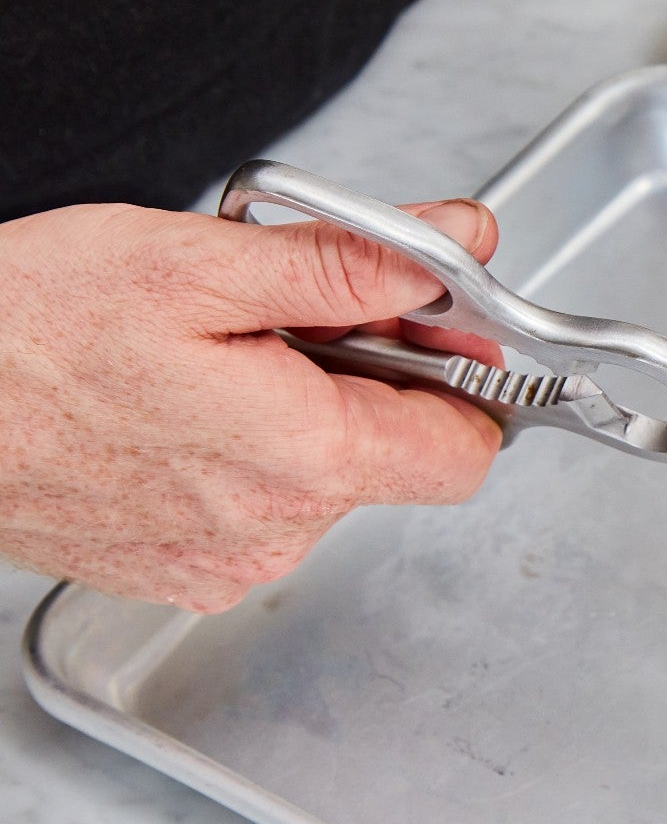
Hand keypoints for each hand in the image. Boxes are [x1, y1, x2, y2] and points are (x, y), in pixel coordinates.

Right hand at [0, 200, 502, 610]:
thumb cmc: (21, 330)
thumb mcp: (201, 262)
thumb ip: (349, 264)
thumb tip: (453, 250)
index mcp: (304, 457)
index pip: (465, 448)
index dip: (458, 376)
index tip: (428, 327)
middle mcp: (276, 532)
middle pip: (392, 457)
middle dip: (366, 380)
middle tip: (287, 318)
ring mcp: (223, 564)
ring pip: (324, 482)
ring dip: (299, 413)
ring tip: (211, 359)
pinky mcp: (177, 573)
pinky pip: (258, 512)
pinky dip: (242, 455)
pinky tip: (178, 406)